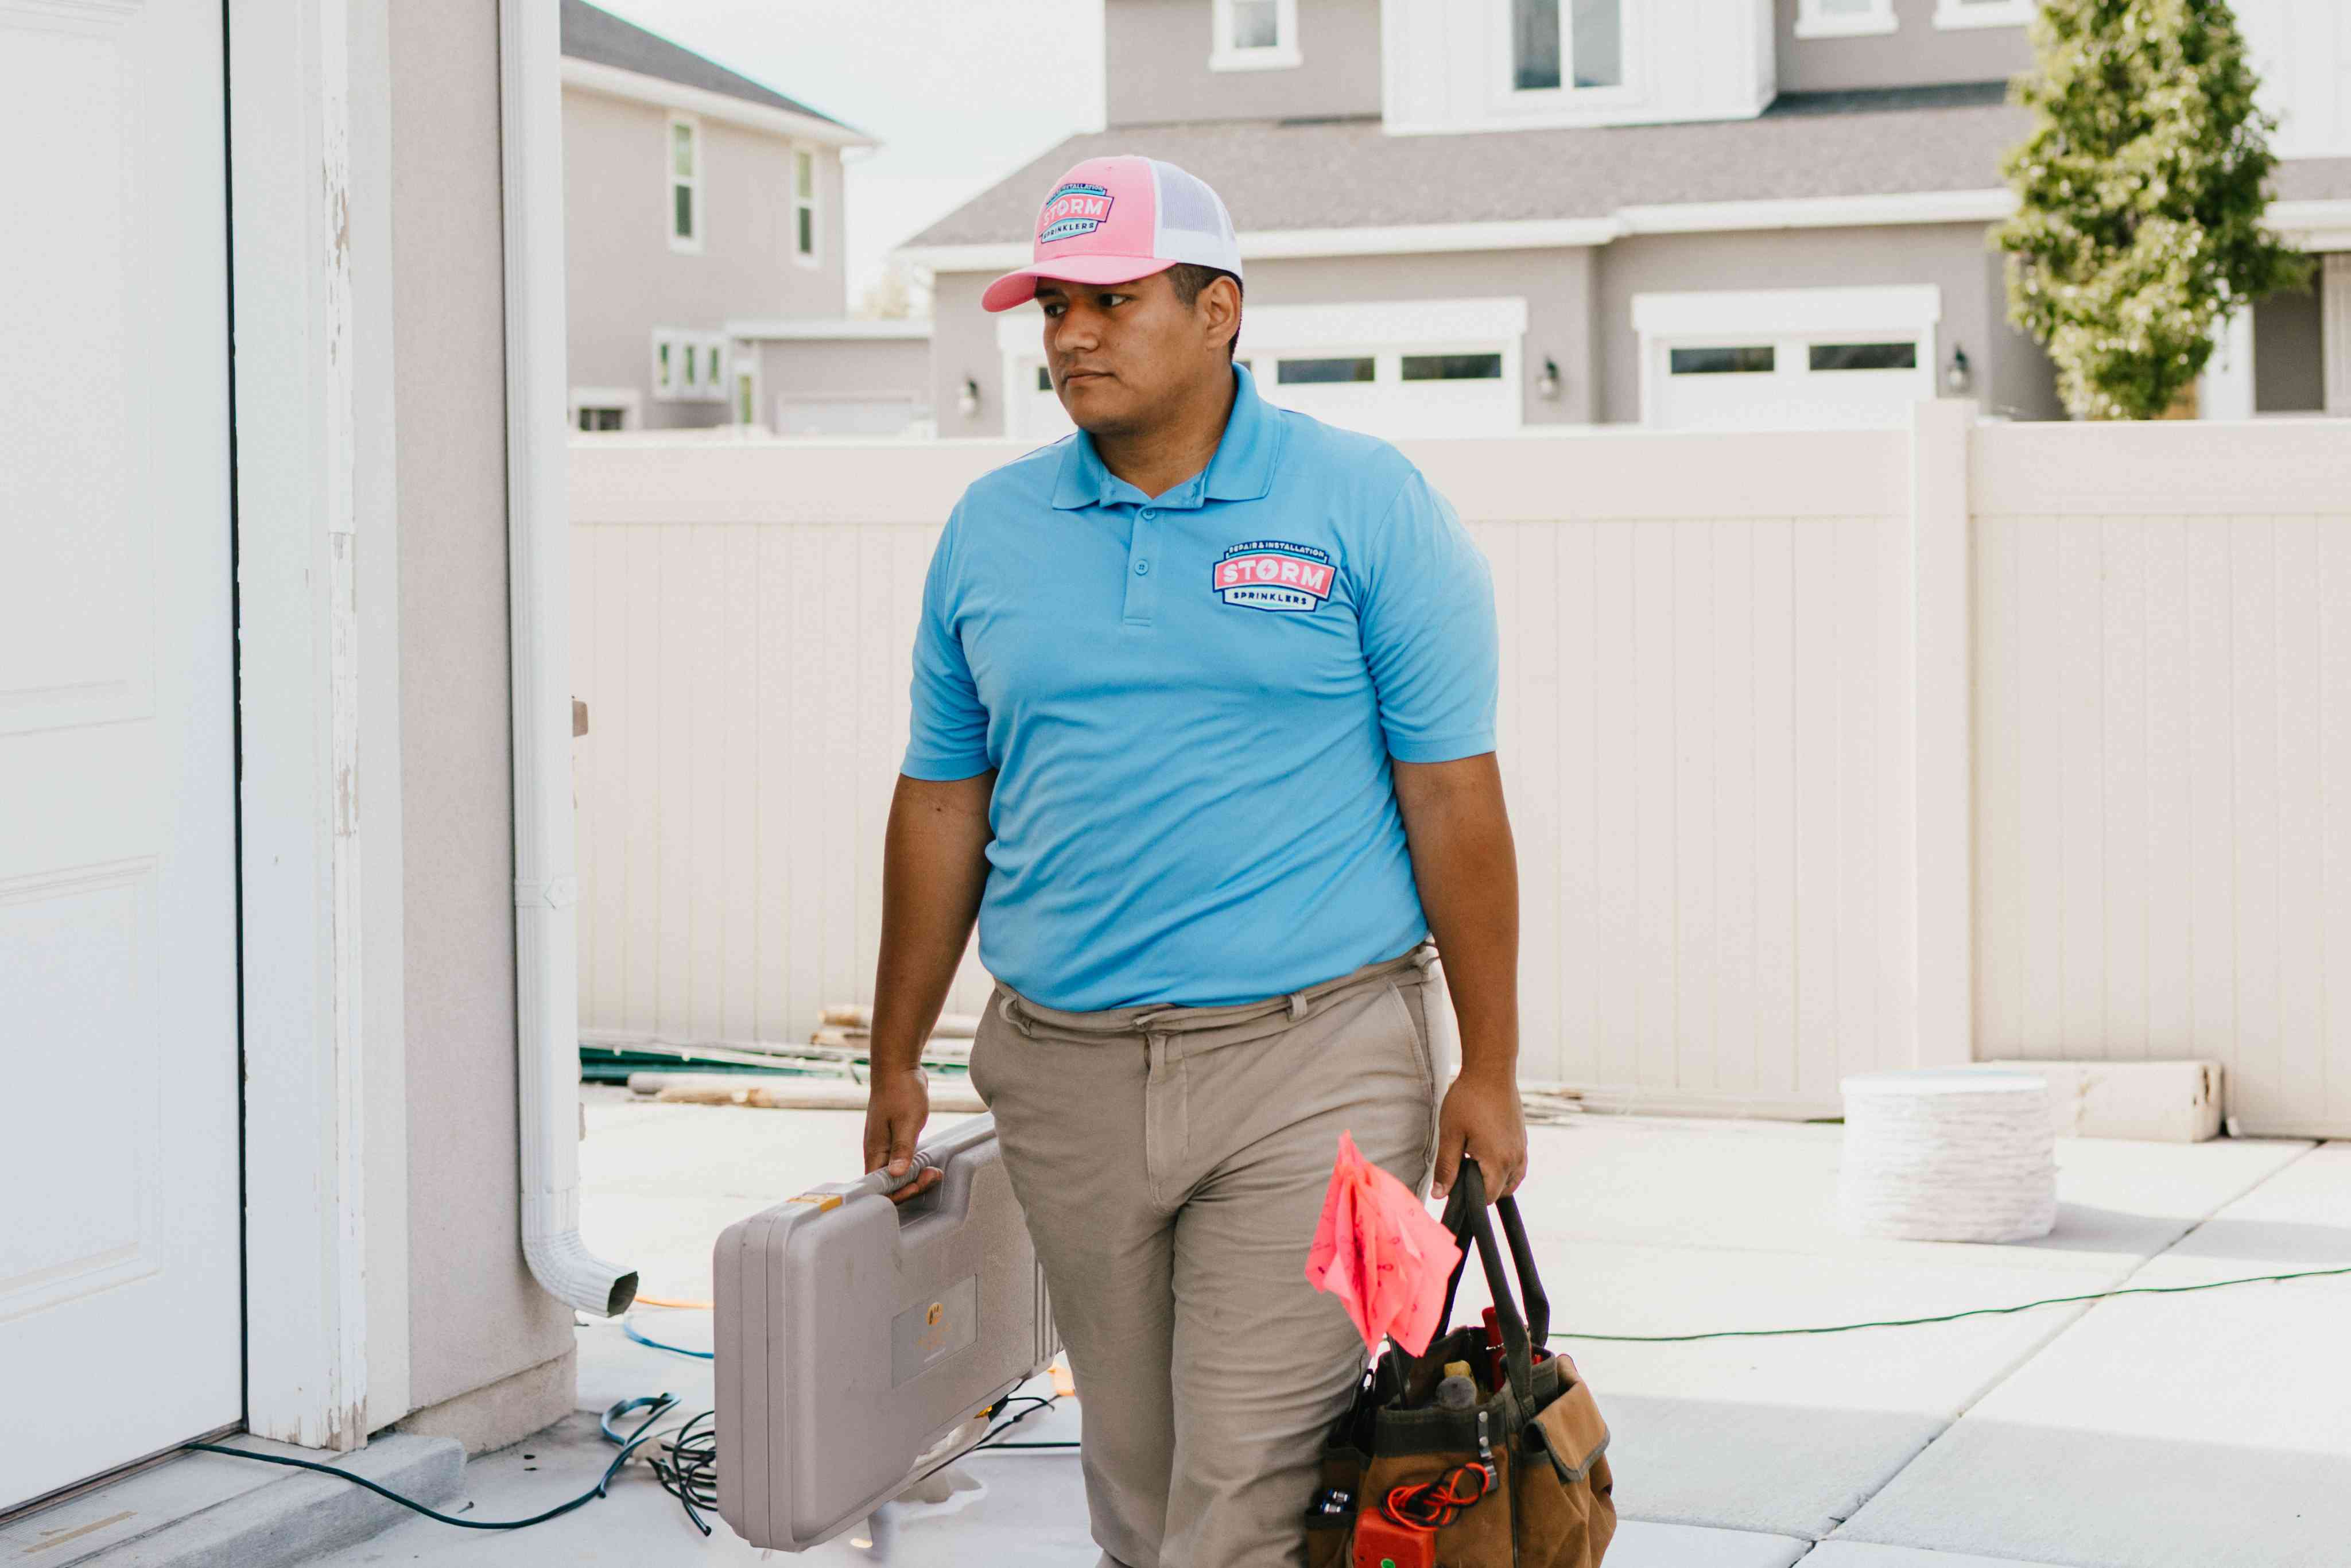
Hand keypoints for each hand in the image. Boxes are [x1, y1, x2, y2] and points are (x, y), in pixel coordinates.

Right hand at [863, 1067, 941, 1203]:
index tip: (918, 1184)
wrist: (899, 1068)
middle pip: (889, 1185)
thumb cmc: (901, 1092)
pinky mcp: (894, 1140)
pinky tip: (929, 1165)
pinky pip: (902, 1163)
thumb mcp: (906, 1121)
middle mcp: (877, 1152)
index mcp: (875, 1151)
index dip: (898, 1193)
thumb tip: (897, 1174)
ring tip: (935, 1173)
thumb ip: (902, 1149)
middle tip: (932, 1176)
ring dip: (914, 1178)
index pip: (879, 1187)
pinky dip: (915, 1167)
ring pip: (896, 1175)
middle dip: (910, 1187)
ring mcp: (885, 1146)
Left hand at [1430, 1067, 1527, 1201]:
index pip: (1487, 1198)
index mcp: (1498, 1162)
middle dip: (1482, 1188)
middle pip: (1502, 1192)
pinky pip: (1517, 1165)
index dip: (1469, 1196)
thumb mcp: (1450, 1135)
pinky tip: (1486, 1153)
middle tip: (1462, 1168)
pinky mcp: (1523, 1139)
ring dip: (1495, 1179)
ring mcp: (1522, 1149)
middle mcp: (1516, 1159)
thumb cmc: (1468, 1100)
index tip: (1456, 1181)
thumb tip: (1440, 1195)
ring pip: (1512, 1180)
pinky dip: (1504, 1168)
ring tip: (1474, 1161)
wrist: (1491, 1071)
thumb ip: (1446, 1168)